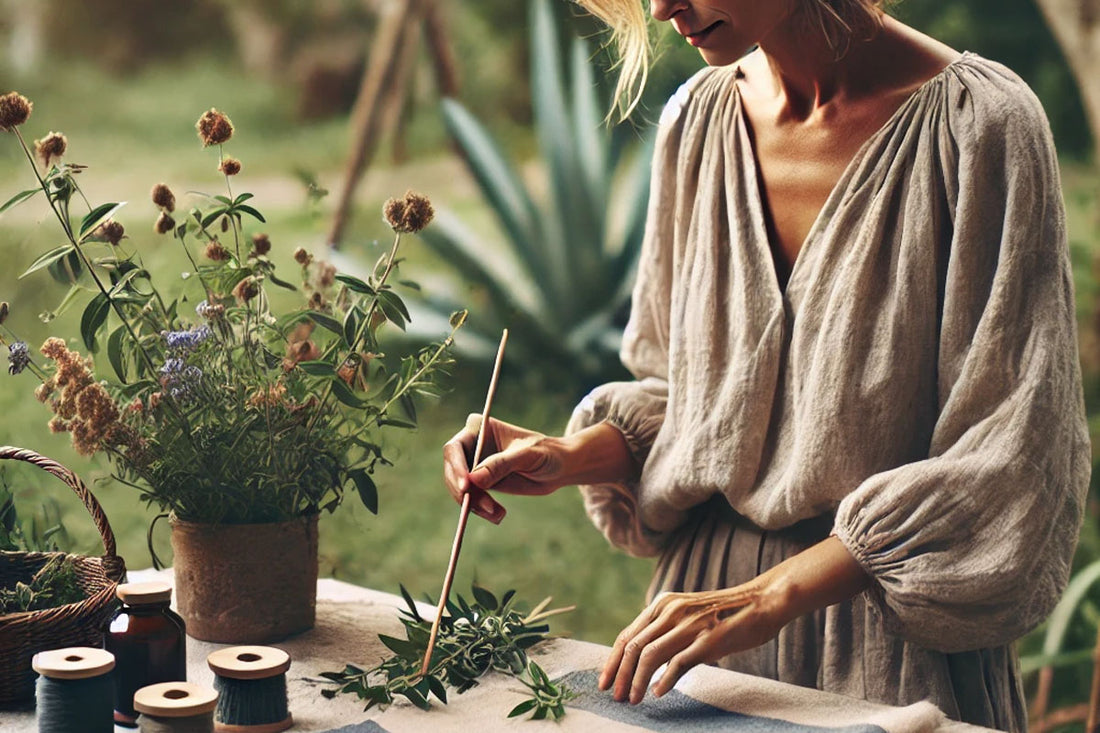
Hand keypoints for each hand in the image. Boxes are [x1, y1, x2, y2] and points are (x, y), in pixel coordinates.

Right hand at [442, 414, 570, 522]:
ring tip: (497, 514)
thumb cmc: (547, 454)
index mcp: (479, 429)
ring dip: (474, 505)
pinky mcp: (480, 483)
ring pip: (460, 489)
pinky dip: (479, 509)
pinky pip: (470, 499)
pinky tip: (497, 515)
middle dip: (465, 492)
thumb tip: (473, 479)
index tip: (466, 487)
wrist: (558, 468)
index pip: (455, 448)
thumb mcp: (527, 456)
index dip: (456, 467)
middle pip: (453, 471)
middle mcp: (471, 446)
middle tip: (484, 507)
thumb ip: (502, 465)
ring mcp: (474, 465)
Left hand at [599, 583, 787, 703]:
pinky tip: (658, 693)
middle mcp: (671, 611)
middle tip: (615, 697)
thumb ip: (667, 629)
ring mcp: (689, 624)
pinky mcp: (708, 640)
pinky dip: (664, 680)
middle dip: (620, 675)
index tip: (605, 681)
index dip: (613, 661)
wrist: (763, 601)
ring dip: (636, 681)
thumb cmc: (726, 613)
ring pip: (649, 655)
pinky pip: (677, 663)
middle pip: (633, 646)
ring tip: (632, 699)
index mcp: (663, 603)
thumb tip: (645, 658)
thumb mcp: (689, 614)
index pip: (627, 635)